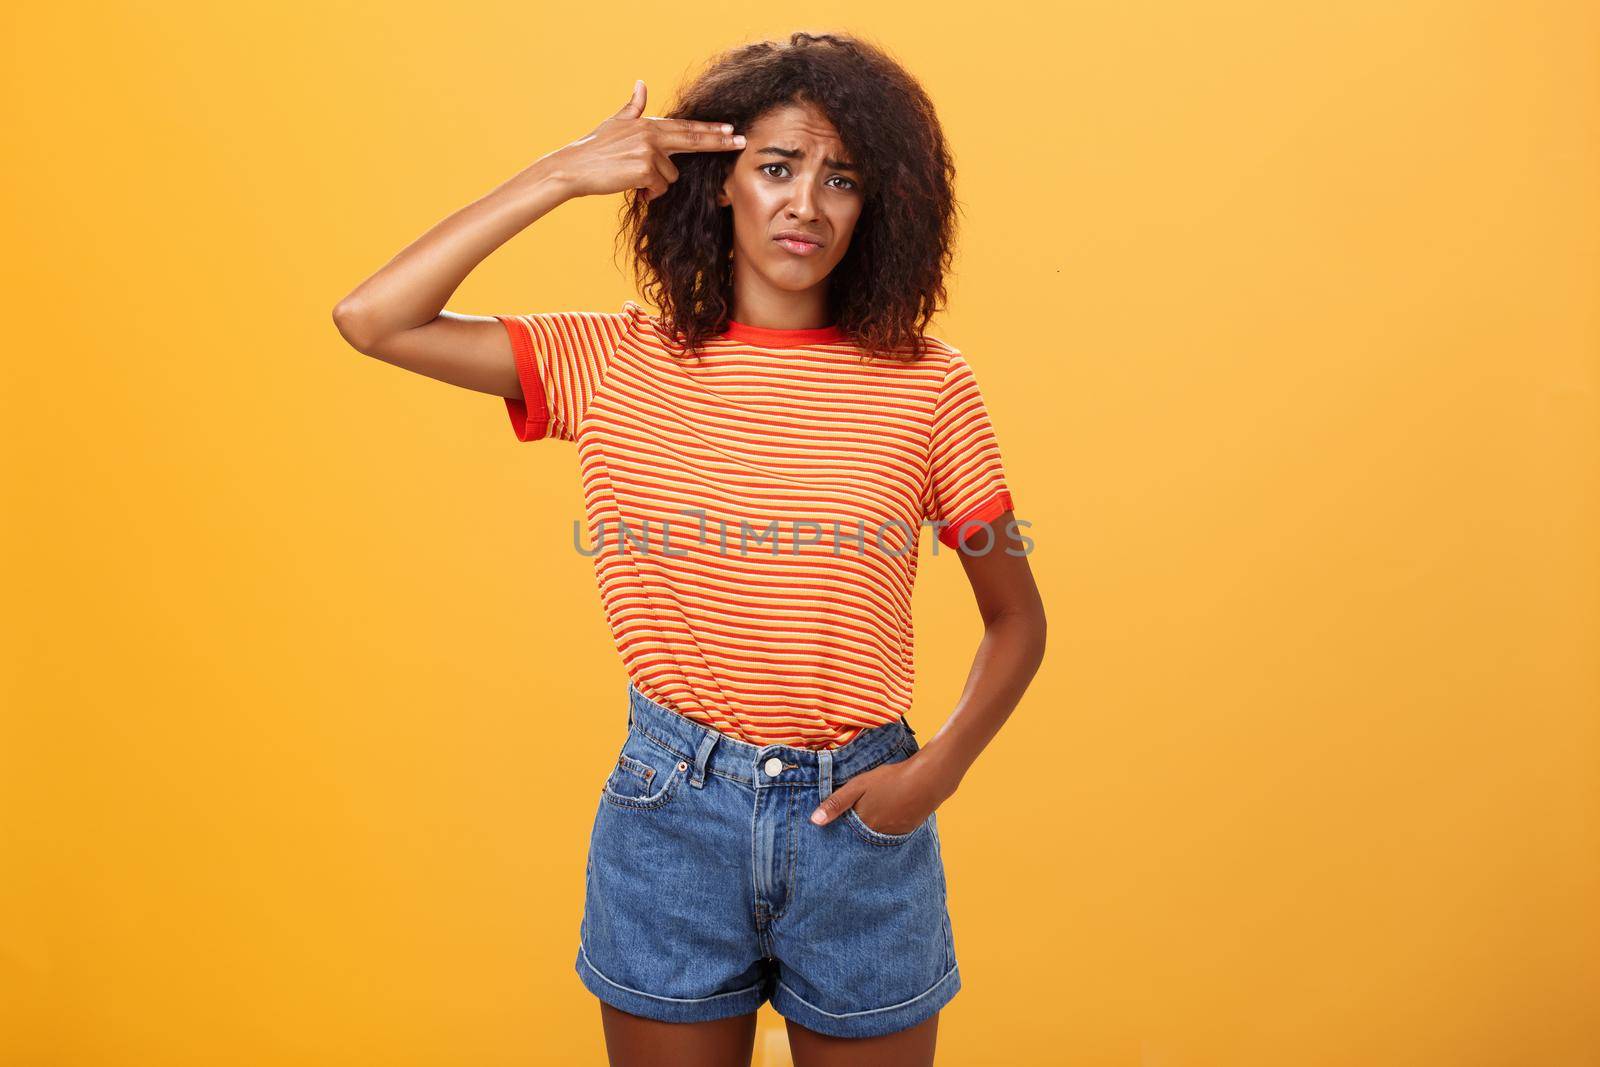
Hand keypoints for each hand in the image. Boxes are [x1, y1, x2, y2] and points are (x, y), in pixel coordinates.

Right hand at [536, 79, 744, 202]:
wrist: (573, 167)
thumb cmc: (594, 148)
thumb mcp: (615, 123)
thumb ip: (632, 107)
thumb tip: (641, 83)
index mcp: (647, 124)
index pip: (685, 127)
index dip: (710, 129)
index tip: (730, 129)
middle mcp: (651, 134)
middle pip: (693, 139)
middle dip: (719, 141)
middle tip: (742, 141)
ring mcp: (648, 151)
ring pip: (671, 176)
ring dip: (656, 184)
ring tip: (634, 179)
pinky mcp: (645, 169)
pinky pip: (659, 188)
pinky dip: (648, 193)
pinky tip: (632, 186)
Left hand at [810, 750, 950, 834]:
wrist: (928, 780)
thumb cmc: (890, 779)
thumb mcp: (859, 785)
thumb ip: (836, 802)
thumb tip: (814, 821)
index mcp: (862, 823)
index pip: (844, 832)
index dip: (839, 826)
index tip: (832, 825)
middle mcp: (876, 834)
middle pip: (859, 836)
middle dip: (853, 830)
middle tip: (857, 813)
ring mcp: (892, 834)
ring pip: (874, 835)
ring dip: (870, 828)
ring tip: (872, 811)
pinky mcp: (905, 831)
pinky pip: (889, 833)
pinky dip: (885, 825)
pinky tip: (887, 812)